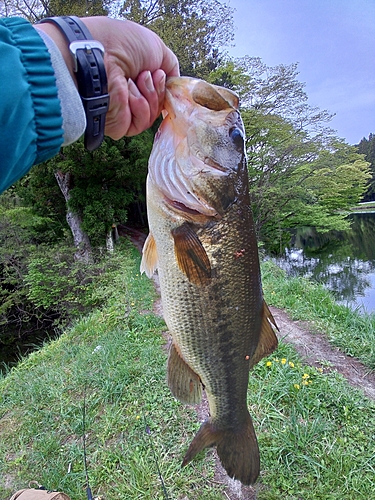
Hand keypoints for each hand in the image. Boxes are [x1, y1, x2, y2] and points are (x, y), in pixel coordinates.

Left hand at [38, 17, 178, 138]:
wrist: (101, 56)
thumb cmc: (122, 45)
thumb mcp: (157, 48)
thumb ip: (170, 66)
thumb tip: (173, 81)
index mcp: (134, 77)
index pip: (159, 92)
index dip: (164, 86)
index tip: (160, 74)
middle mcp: (127, 95)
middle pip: (158, 104)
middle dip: (157, 89)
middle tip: (146, 75)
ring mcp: (122, 111)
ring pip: (152, 115)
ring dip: (149, 96)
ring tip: (135, 80)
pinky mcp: (119, 125)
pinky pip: (141, 123)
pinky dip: (140, 106)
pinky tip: (129, 93)